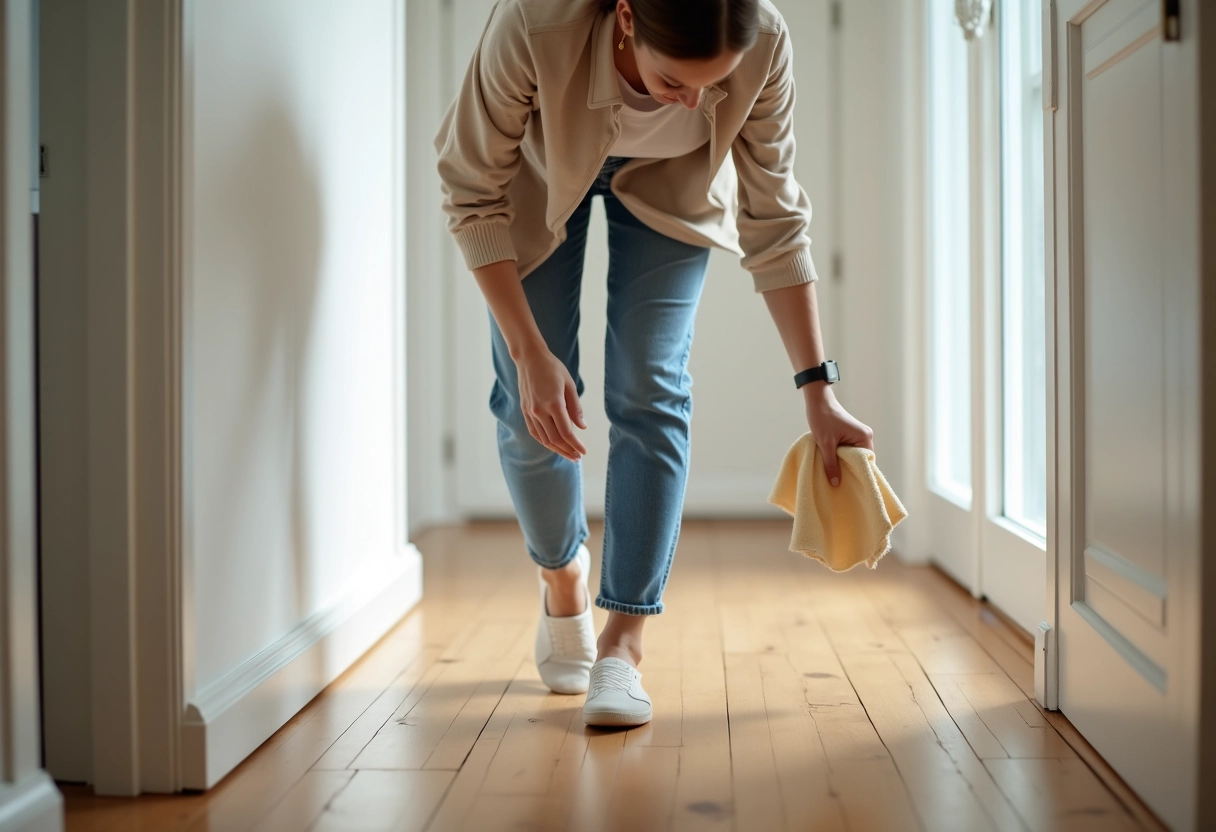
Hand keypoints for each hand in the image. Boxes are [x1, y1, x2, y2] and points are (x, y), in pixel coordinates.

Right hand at [515, 345, 586, 461]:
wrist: (529, 359)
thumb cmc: (553, 369)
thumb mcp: (570, 385)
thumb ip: (576, 408)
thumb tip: (582, 427)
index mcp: (553, 403)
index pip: (566, 432)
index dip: (576, 445)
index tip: (584, 452)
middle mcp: (539, 411)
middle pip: (555, 439)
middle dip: (568, 450)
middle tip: (578, 457)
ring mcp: (530, 412)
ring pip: (544, 438)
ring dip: (557, 449)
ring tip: (568, 454)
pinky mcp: (525, 411)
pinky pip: (535, 432)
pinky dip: (544, 441)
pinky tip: (553, 445)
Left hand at [803, 384, 873, 486]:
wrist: (818, 401)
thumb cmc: (822, 419)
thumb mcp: (825, 444)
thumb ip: (831, 464)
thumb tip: (836, 483)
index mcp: (864, 437)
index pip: (866, 462)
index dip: (857, 473)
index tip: (848, 485)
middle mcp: (865, 436)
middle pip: (860, 460)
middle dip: (849, 469)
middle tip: (839, 483)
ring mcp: (858, 435)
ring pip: (853, 456)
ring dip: (843, 463)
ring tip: (835, 475)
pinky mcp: (850, 435)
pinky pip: (848, 450)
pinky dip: (841, 457)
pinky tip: (833, 464)